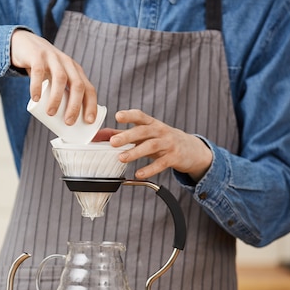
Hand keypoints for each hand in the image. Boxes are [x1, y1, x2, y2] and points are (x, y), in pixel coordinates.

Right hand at [10, 29, 97, 124]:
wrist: (25, 44)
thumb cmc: (44, 68)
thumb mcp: (57, 78)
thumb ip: (62, 93)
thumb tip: (65, 122)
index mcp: (76, 71)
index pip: (89, 88)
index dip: (91, 105)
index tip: (88, 121)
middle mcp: (67, 64)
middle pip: (77, 85)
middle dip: (75, 105)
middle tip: (68, 122)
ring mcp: (53, 58)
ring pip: (60, 78)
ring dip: (57, 98)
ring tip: (51, 113)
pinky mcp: (37, 56)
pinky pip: (39, 71)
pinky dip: (37, 86)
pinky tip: (35, 98)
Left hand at [95, 110, 212, 181]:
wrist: (191, 149)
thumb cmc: (162, 140)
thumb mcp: (144, 134)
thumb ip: (121, 134)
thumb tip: (98, 135)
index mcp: (151, 123)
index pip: (140, 116)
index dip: (129, 115)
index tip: (118, 116)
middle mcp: (160, 131)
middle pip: (143, 131)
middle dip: (127, 136)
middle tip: (113, 142)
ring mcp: (168, 144)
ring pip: (151, 146)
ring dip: (135, 152)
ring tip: (122, 158)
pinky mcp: (174, 157)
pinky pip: (161, 163)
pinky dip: (149, 169)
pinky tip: (139, 173)